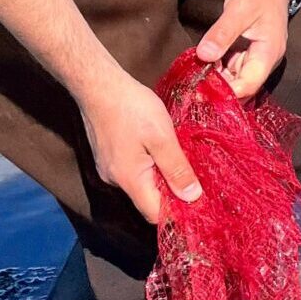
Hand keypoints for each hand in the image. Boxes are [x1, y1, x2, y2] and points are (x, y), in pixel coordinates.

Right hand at [77, 69, 201, 222]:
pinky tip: (167, 155)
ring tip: (188, 168)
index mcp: (129, 180)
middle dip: (174, 196)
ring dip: (164, 179)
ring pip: (143, 184)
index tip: (201, 208)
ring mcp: (110, 168)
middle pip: (149, 201)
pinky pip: (135, 171)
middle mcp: (115, 180)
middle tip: (201, 186)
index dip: (178, 214)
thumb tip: (192, 197)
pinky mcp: (109, 156)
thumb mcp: (163, 138)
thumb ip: (177, 169)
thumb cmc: (132, 109)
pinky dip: (152, 168)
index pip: (154, 214)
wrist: (98, 85)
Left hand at [196, 0, 292, 100]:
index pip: (248, 85)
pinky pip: (233, 67)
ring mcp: (257, 57)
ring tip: (195, 72)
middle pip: (242, 86)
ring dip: (217, 78)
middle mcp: (265, 61)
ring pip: (236, 78)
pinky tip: (204, 62)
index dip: (226, 92)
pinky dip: (219, 67)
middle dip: (219, 88)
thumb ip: (222, 33)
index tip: (200, 90)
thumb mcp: (238, 9)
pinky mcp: (249, 51)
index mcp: (267, 54)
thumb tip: (203, 56)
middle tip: (192, 83)